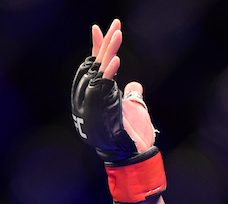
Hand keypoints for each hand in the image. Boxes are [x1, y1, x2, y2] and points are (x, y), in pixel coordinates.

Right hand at [90, 20, 154, 152]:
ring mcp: (94, 102)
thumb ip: (132, 96)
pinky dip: (110, 71)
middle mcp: (91, 96)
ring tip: (118, 33)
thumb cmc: (134, 136)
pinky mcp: (100, 108)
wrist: (133, 156)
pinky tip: (117, 57)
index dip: (99, 47)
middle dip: (106, 42)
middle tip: (116, 24)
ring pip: (100, 70)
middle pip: (96, 63)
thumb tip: (135, 85)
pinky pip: (103, 86)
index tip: (101, 29)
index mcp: (98, 94)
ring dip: (110, 50)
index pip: (96, 65)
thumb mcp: (135, 110)